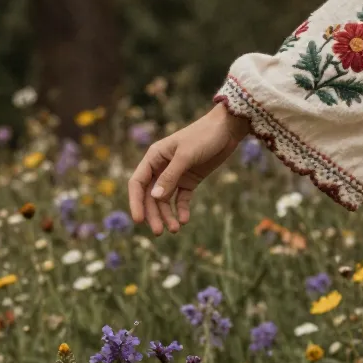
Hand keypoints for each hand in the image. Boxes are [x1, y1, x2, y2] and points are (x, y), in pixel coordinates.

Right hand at [128, 102, 251, 235]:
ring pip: (165, 200)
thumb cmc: (203, 136)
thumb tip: (155, 197)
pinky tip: (184, 220)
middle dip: (153, 214)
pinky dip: (181, 209)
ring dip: (167, 215)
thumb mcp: (186, 156)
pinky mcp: (190, 180)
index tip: (139, 220)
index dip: (135, 202)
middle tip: (159, 232)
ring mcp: (176, 174)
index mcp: (154, 158)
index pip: (138, 183)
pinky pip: (182, 198)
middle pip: (151, 196)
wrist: (227, 129)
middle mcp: (161, 167)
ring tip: (174, 229)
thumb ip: (170, 176)